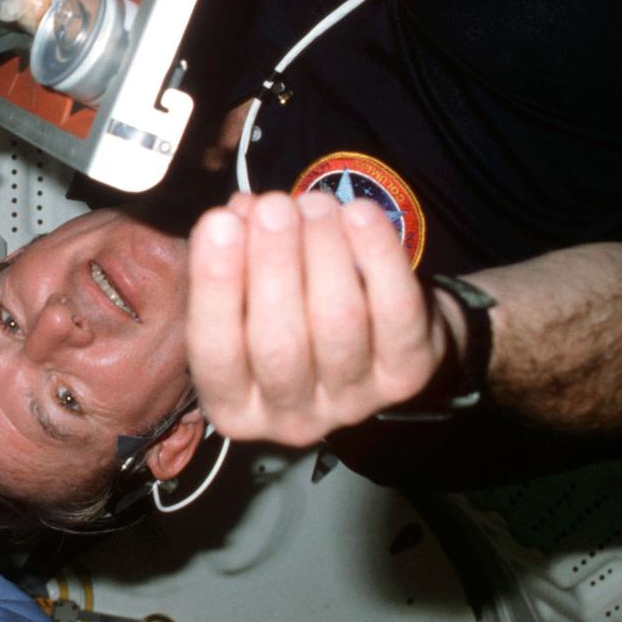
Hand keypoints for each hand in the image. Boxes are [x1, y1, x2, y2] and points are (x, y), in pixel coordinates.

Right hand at [184, 192, 454, 446]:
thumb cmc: (285, 312)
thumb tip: (235, 216)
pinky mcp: (406, 376)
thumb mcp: (239, 297)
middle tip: (273, 205)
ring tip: (313, 203)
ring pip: (339, 323)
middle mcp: (292, 418)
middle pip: (280, 344)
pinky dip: (378, 255)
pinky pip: (397, 311)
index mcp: (233, 406)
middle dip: (273, 263)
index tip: (219, 222)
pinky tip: (359, 214)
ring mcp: (354, 402)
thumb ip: (224, 261)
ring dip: (324, 251)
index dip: (216, 285)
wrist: (372, 337)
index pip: (215, 352)